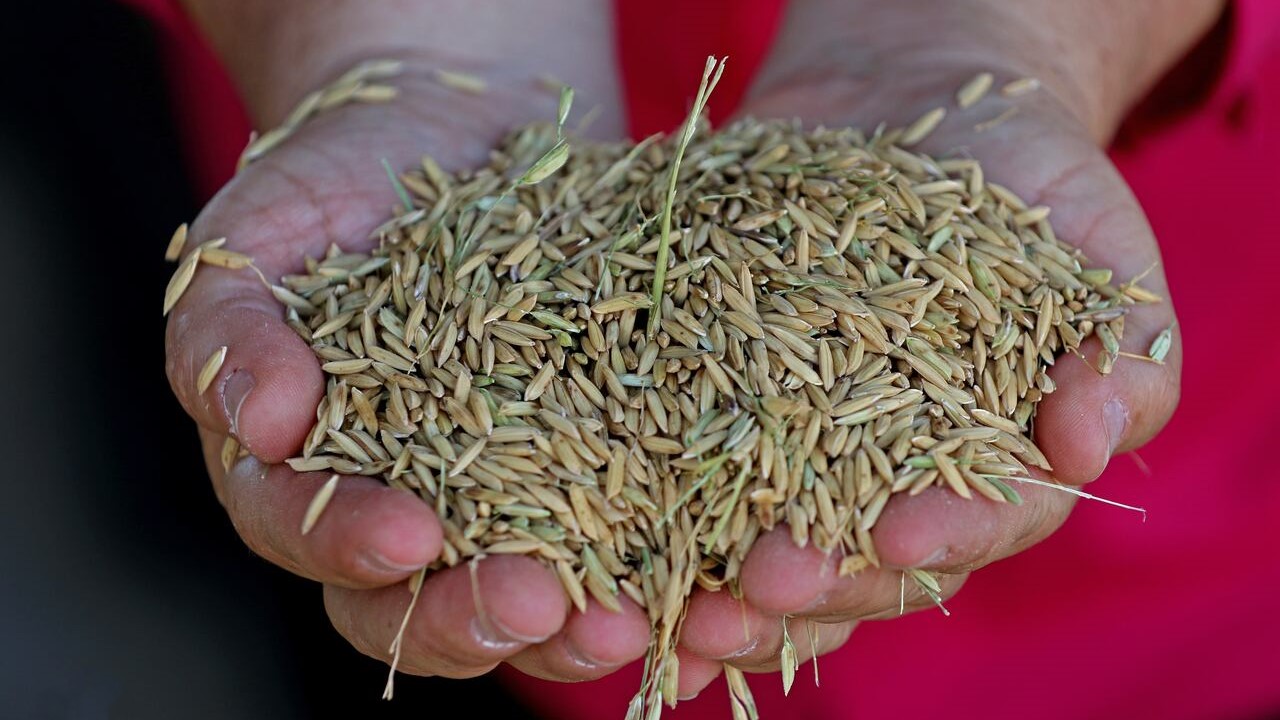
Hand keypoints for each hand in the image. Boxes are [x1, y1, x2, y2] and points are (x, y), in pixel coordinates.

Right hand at [166, 2, 654, 682]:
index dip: (351, 546)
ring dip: (578, 626)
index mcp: (305, 474)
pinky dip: (661, 562)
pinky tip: (705, 576)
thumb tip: (260, 425)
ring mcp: (506, 494)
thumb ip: (228, 332)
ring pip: (531, 595)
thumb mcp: (258, 237)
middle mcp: (406, 506)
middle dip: (476, 617)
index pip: (310, 538)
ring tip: (633, 622)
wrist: (449, 126)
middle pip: (422, 606)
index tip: (410, 536)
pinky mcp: (596, 459)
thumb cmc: (333, 183)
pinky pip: (626, 529)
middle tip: (538, 608)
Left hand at [672, 0, 1214, 696]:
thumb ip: (1121, 348)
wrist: (916, 107)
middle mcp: (890, 481)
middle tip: (760, 590)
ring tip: (676, 610)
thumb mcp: (1096, 247)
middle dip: (814, 584)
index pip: (979, 521)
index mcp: (993, 465)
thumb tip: (1090, 447)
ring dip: (719, 586)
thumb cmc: (1030, 180)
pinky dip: (648, 509)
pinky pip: (681, 468)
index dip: (944, 536)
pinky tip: (609, 543)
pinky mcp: (718, 405)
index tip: (900, 537)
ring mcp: (799, 451)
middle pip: (858, 562)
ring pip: (763, 543)